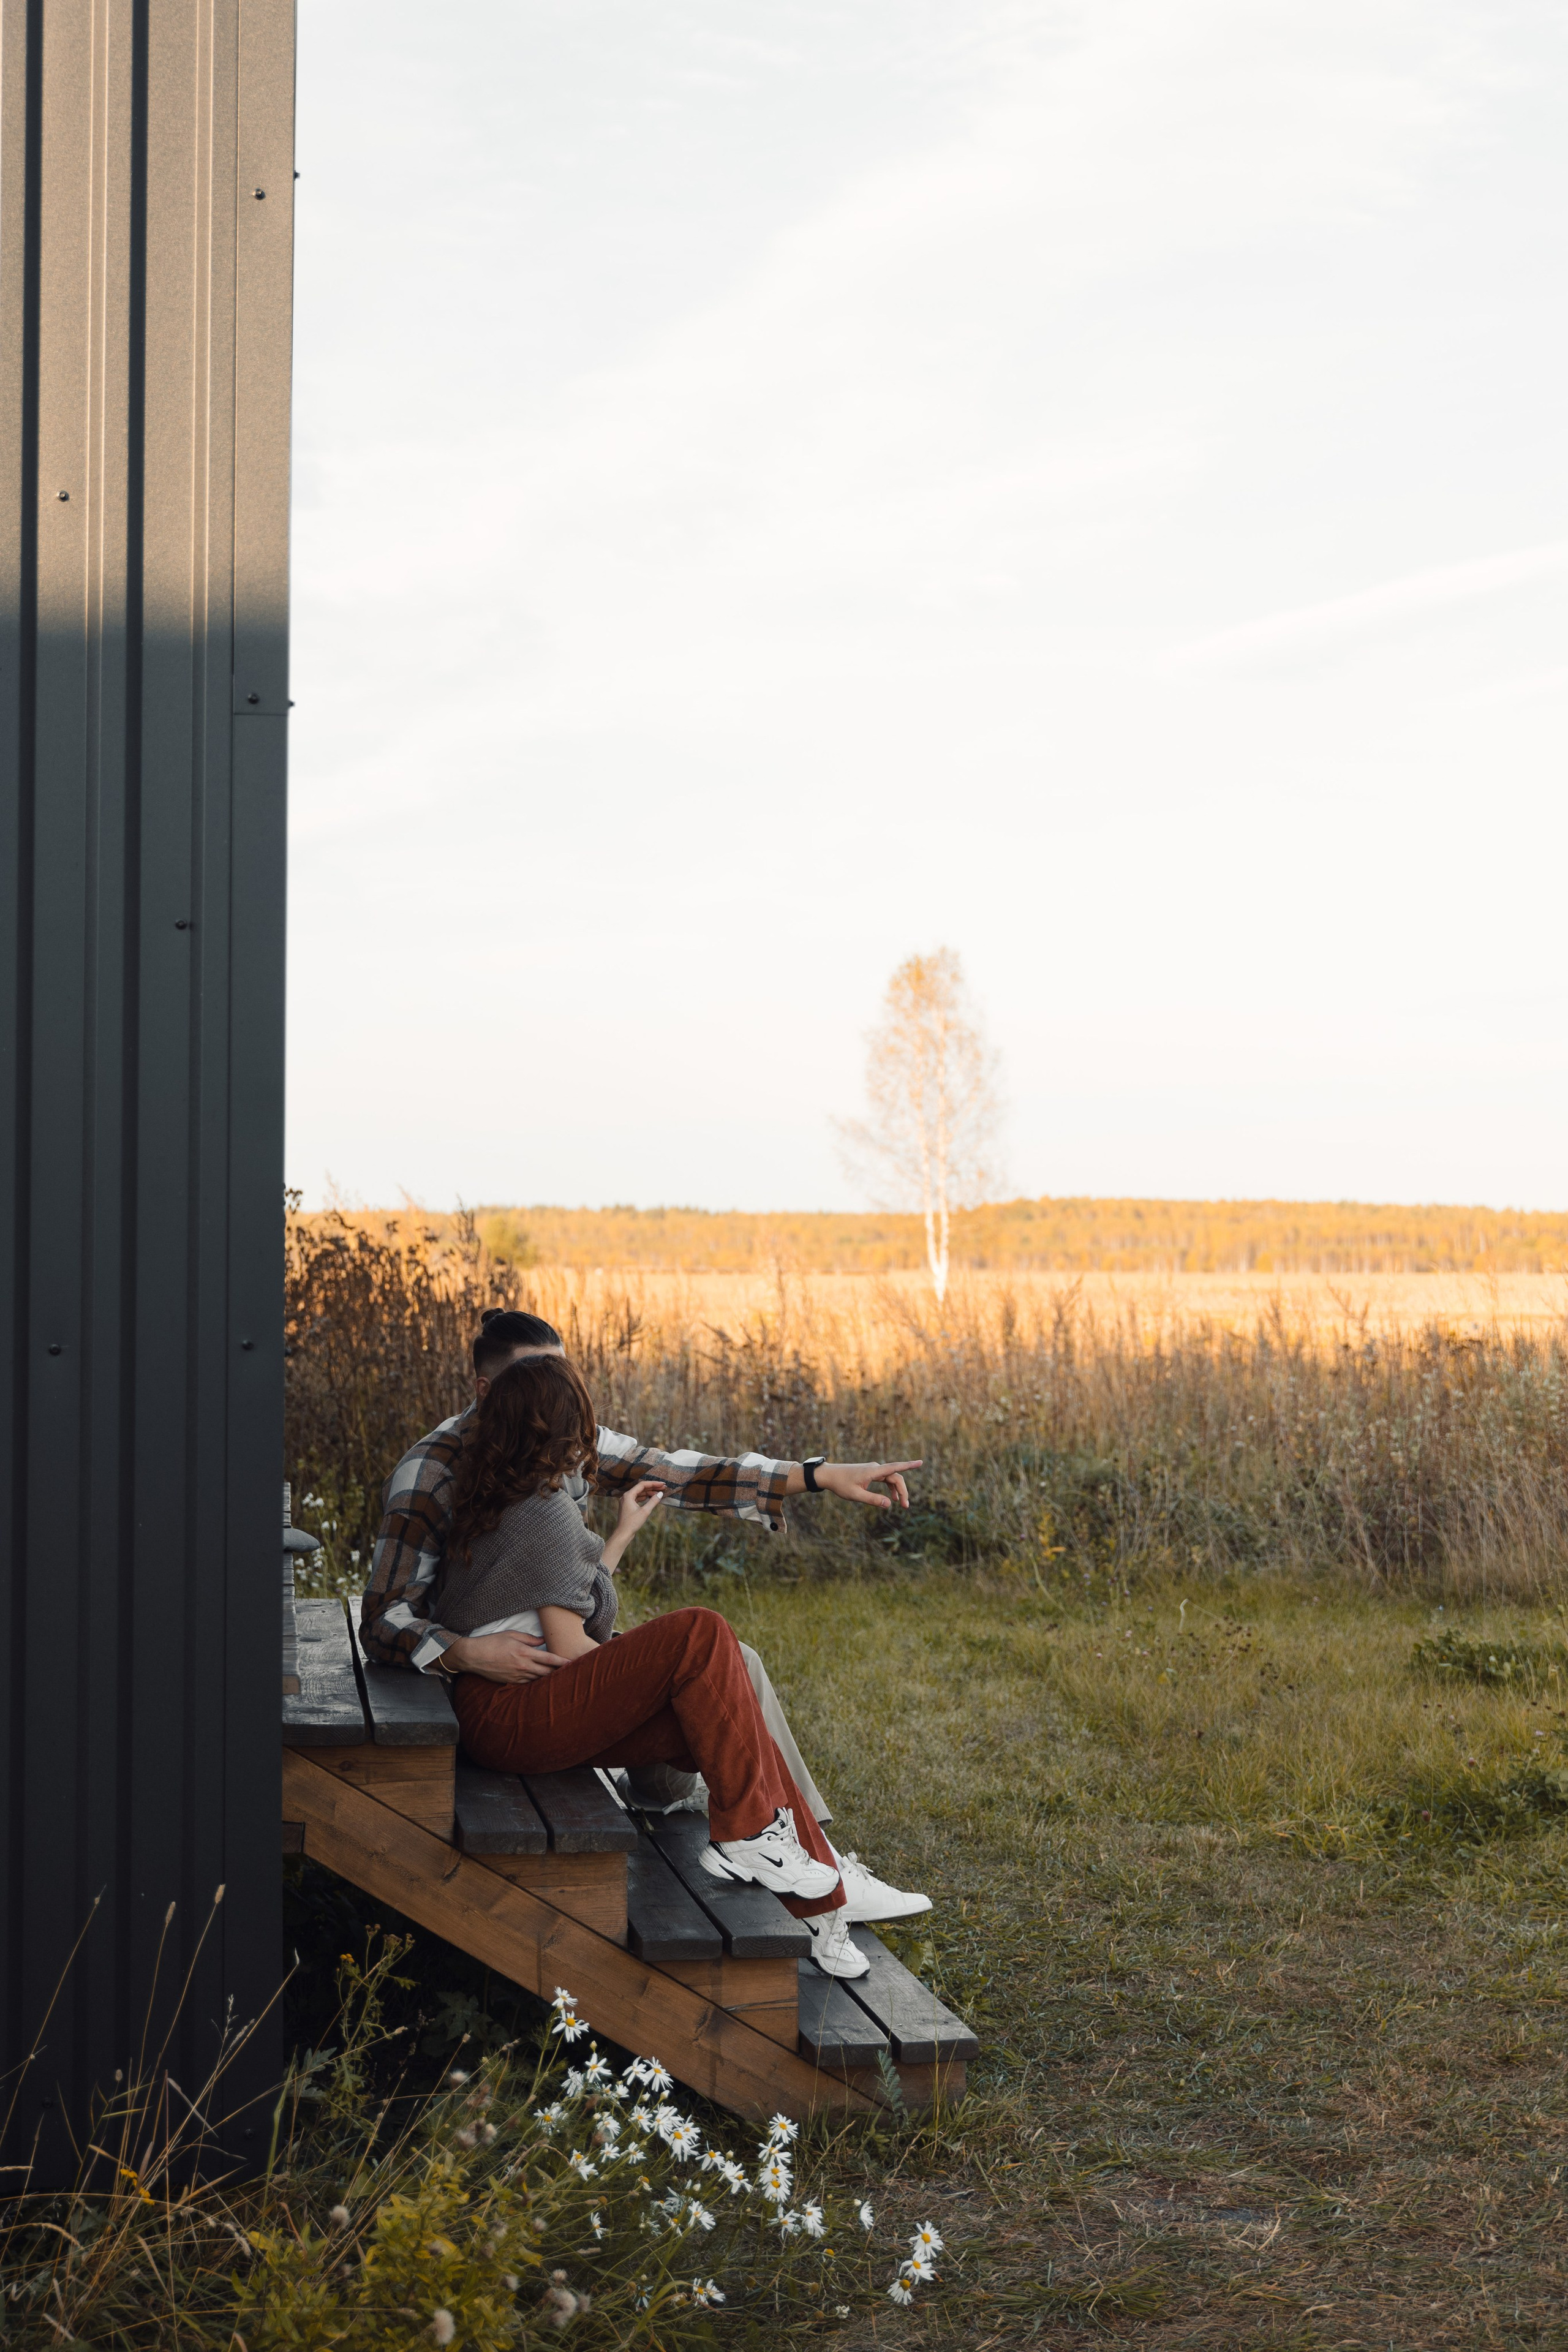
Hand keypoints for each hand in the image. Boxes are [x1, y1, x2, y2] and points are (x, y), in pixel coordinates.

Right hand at [441, 1630, 568, 1683]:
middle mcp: (523, 1666)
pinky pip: (528, 1683)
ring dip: (549, 1678)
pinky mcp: (511, 1681)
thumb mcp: (512, 1635)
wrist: (474, 1656)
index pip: (549, 1658)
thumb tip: (543, 1641)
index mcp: (525, 1653)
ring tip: (560, 1677)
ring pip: (539, 1679)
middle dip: (560, 1672)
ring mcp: (517, 1675)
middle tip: (571, 1672)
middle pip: (547, 1672)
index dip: (563, 1662)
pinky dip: (536, 1681)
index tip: (573, 1662)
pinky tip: (541, 1680)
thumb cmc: (492, 1642)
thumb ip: (530, 1639)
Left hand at [603, 1479, 665, 1571]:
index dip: (653, 1483)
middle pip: (641, 1488)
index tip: (662, 1484)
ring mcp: (626, 1501)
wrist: (623, 1534)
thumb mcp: (645, 1512)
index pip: (642, 1485)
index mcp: (628, 1495)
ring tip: (659, 1493)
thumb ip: (653, 1501)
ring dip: (649, 1492)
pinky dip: (644, 1497)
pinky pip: (637, 1498)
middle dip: (652, 1487)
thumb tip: (660, 1494)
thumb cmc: (632, 1523)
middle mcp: (626, 1496)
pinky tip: (651, 1498)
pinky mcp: (627, 1506)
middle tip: (663, 1488)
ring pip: (639, 1493)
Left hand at [813, 1459, 921, 1510]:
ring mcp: (873, 1470)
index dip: (909, 1466)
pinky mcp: (870, 1473)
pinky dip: (890, 1488)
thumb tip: (889, 1504)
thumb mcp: (856, 1495)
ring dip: (898, 1490)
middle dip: (903, 1491)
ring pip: (891, 1478)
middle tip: (906, 1506)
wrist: (829, 1475)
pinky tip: (892, 1498)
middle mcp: (875, 1468)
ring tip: (901, 1504)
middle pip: (896, 1477)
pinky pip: (885, 1479)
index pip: (895, 1467)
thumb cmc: (840, 1484)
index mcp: (873, 1471)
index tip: (920, 1463)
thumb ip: (873, 1499)